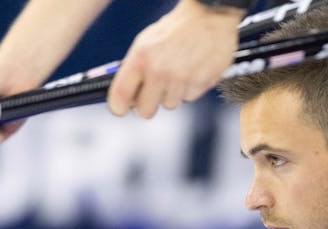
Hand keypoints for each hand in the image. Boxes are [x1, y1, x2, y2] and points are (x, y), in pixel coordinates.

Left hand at [108, 0, 240, 118]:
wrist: (208, 17)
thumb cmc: (175, 30)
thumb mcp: (146, 43)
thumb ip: (134, 70)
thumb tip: (127, 97)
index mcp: (141, 58)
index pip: (120, 95)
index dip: (118, 107)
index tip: (121, 108)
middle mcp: (160, 70)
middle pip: (145, 111)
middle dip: (148, 104)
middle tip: (153, 92)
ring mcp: (181, 79)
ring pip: (169, 105)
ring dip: (171, 94)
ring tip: (177, 72)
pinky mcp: (201, 83)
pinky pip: (188, 98)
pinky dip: (188, 88)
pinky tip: (191, 71)